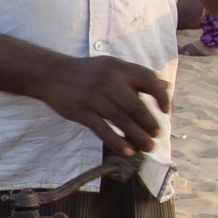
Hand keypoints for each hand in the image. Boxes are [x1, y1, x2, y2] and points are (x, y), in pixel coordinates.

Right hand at [38, 56, 170, 155]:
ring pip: (122, 121)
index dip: (162, 96)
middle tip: (156, 135)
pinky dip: (117, 142)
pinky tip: (127, 151)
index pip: (148, 79)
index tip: (166, 111)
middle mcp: (108, 80)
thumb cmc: (87, 73)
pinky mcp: (81, 112)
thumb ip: (137, 77)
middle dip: (150, 124)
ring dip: (138, 137)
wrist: (52, 74)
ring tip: (147, 147)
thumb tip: (165, 86)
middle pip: (137, 106)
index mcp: (119, 68)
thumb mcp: (112, 67)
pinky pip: (103, 130)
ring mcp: (94, 97)